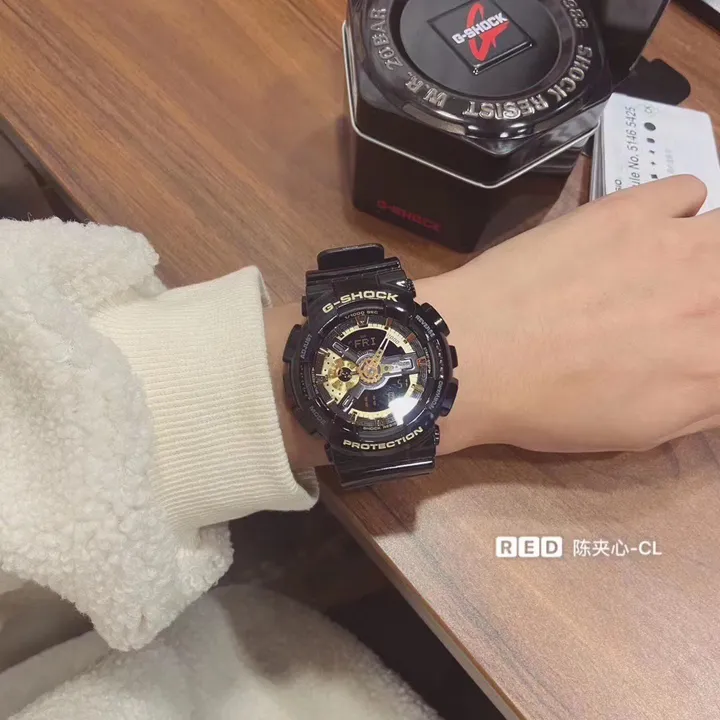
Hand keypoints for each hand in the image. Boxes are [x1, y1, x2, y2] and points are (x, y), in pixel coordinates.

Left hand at [425, 175, 719, 453]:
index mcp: (718, 366)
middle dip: (710, 293)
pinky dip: (681, 208)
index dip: (714, 341)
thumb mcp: (639, 431)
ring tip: (681, 264)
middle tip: (688, 300)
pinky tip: (651, 229)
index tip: (700, 336)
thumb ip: (707, 402)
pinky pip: (689, 188)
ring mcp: (680, 245)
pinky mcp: (633, 208)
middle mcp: (716, 299)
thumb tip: (719, 375)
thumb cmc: (550, 407)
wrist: (477, 354)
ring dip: (711, 249)